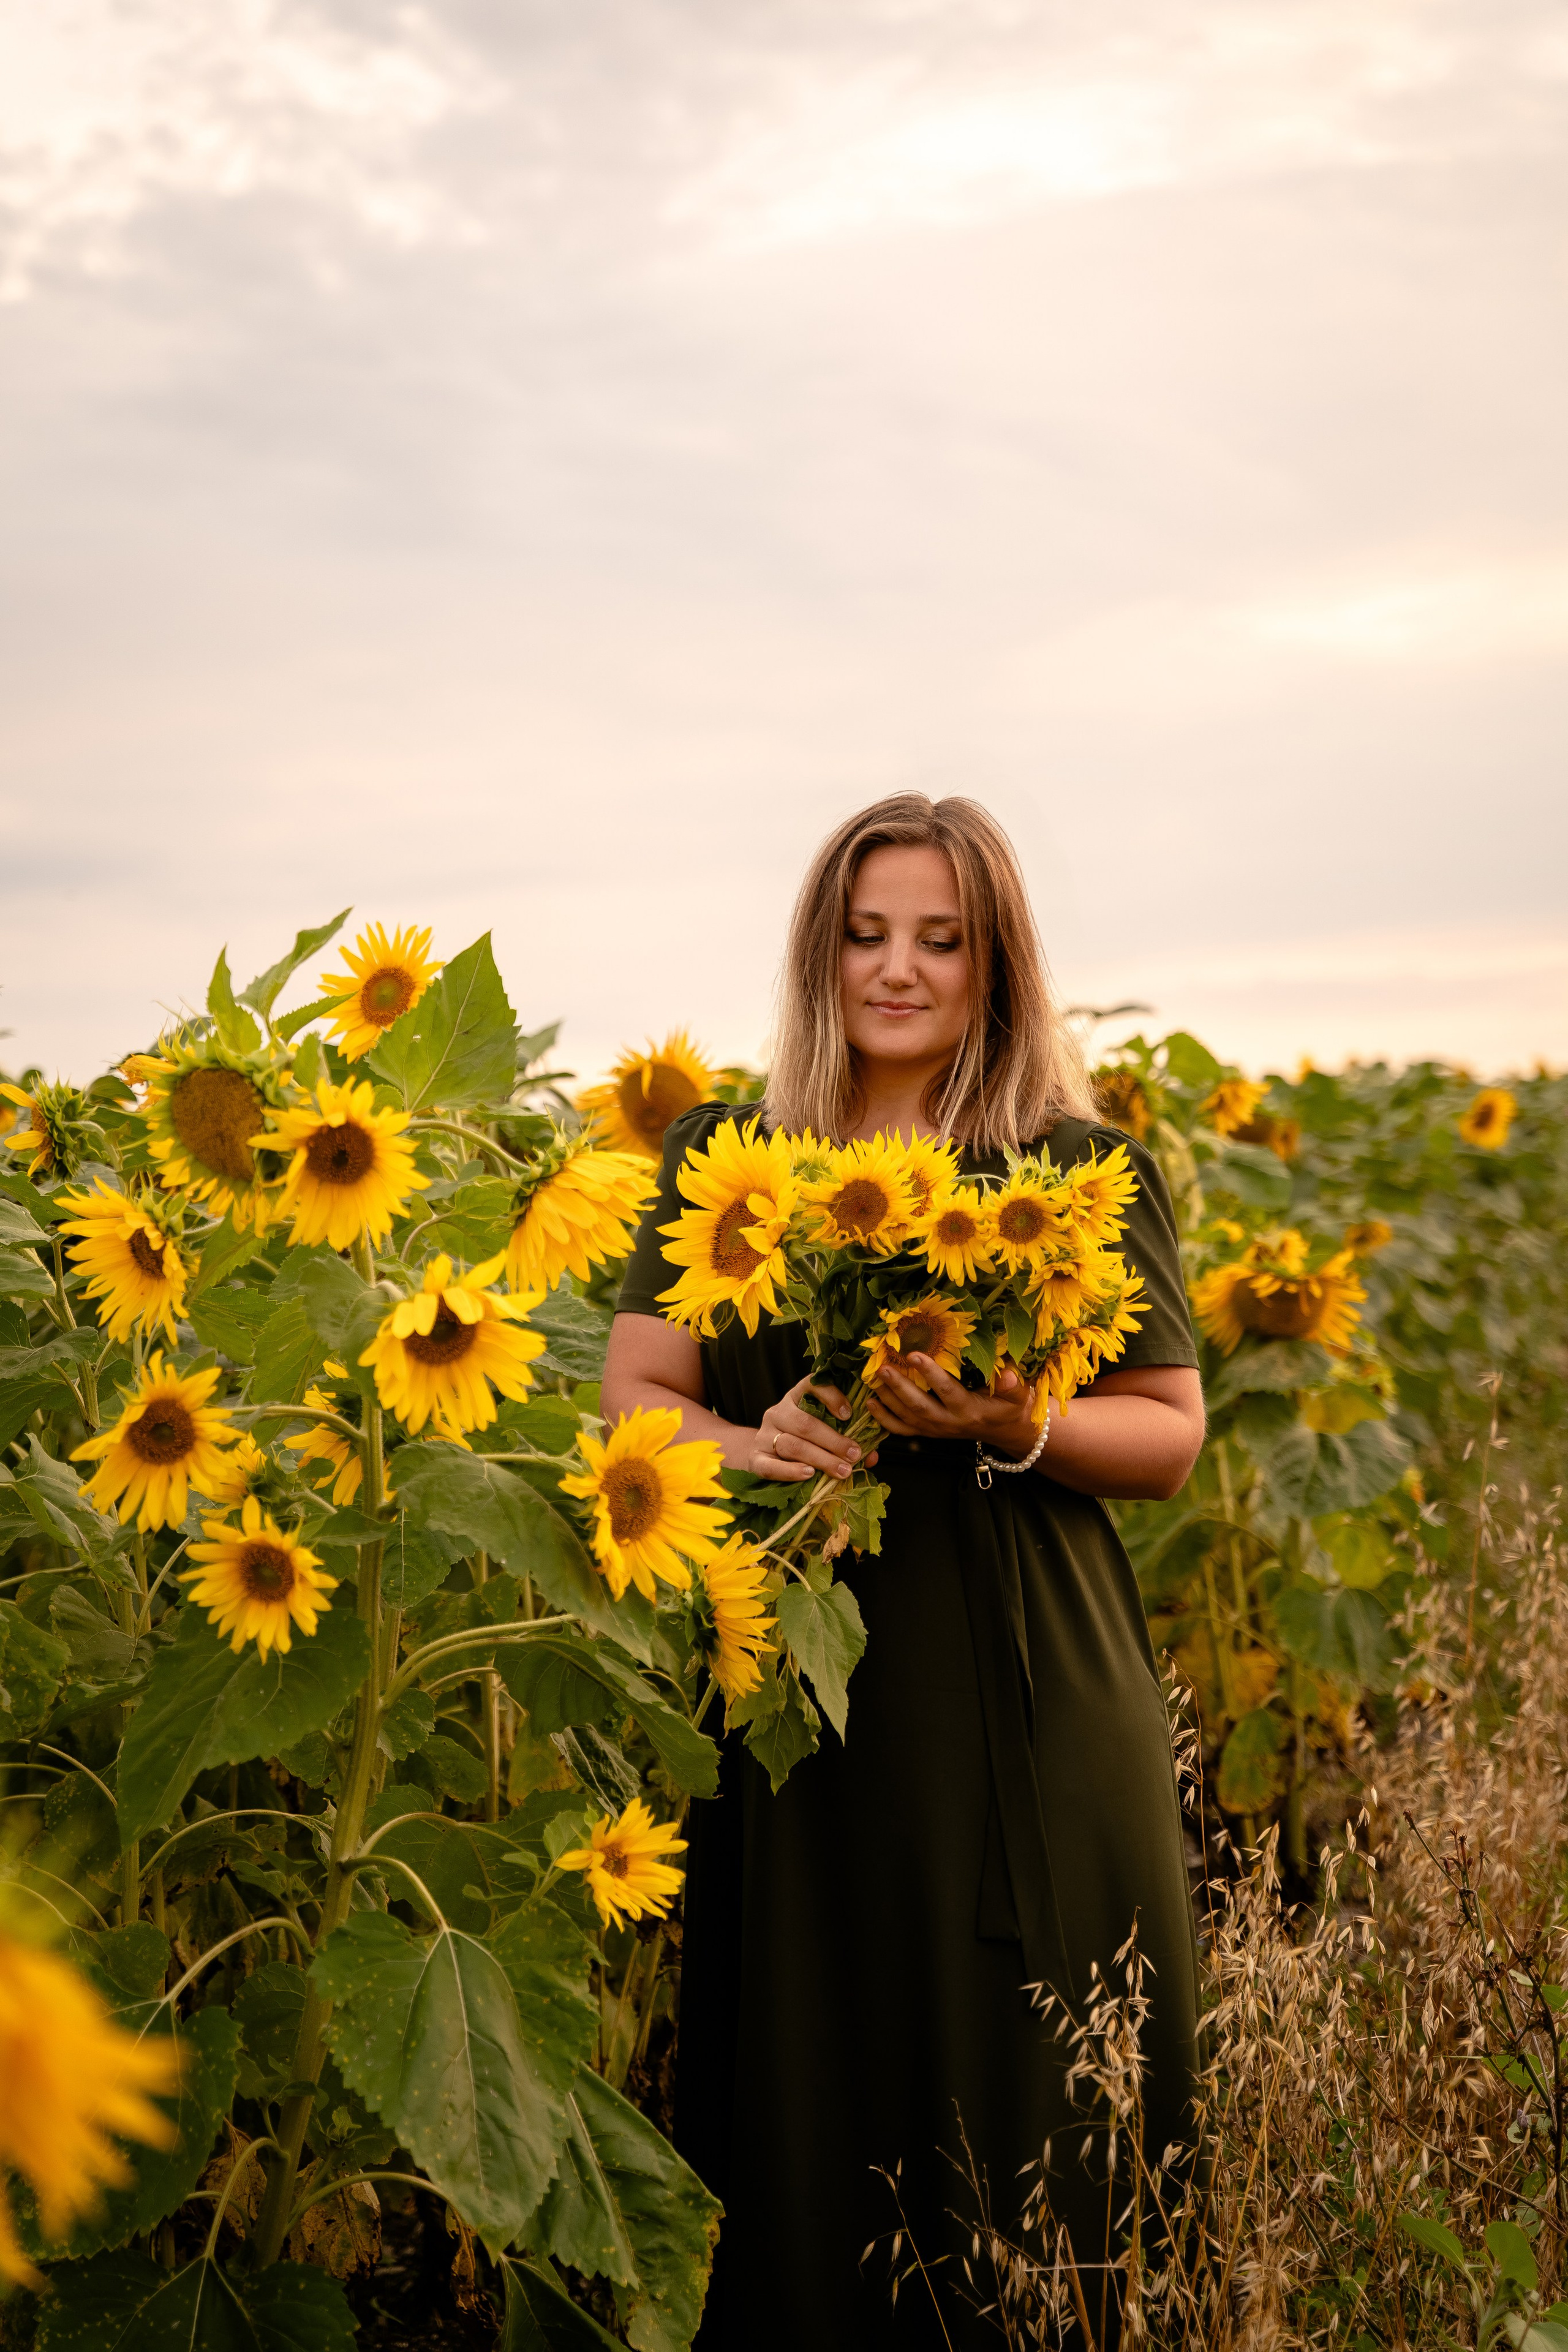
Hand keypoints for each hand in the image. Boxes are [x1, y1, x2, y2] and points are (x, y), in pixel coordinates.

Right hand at [749, 1375, 873, 1482]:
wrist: (763, 1456)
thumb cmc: (801, 1442)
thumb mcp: (822, 1433)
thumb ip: (846, 1440)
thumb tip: (872, 1455)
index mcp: (795, 1398)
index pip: (811, 1386)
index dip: (831, 1396)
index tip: (849, 1413)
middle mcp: (777, 1412)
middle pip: (805, 1424)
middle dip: (833, 1441)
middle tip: (855, 1455)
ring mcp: (764, 1435)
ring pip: (792, 1445)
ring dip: (820, 1459)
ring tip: (842, 1470)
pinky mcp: (755, 1459)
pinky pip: (771, 1466)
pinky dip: (791, 1471)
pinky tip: (809, 1475)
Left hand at [865, 1357, 1038, 1457]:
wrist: (1005, 1431)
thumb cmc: (1010, 1408)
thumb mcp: (1018, 1396)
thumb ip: (1013, 1385)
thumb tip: (1008, 1373)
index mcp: (969, 1411)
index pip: (947, 1391)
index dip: (930, 1374)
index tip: (914, 1354)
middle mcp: (949, 1423)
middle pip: (919, 1407)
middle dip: (899, 1387)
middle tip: (883, 1367)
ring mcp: (936, 1430)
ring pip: (907, 1418)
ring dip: (887, 1399)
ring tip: (873, 1378)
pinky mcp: (928, 1433)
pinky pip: (902, 1430)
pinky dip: (884, 1419)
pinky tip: (870, 1403)